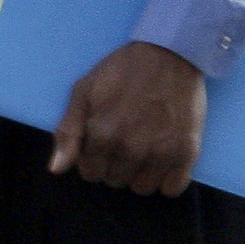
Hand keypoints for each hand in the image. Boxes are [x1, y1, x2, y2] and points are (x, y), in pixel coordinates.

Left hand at [52, 41, 204, 194]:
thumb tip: (57, 169)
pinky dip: (166, 179)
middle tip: (123, 139)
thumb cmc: (121, 71)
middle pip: (115, 181)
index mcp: (102, 135)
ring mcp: (161, 153)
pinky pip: (172, 189)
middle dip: (114, 164)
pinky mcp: (187, 153)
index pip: (91, 173)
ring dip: (139, 173)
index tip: (101, 141)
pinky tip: (162, 158)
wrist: (168, 54)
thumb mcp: (83, 92)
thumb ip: (68, 132)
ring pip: (142, 188)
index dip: (93, 158)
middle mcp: (131, 149)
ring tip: (143, 148)